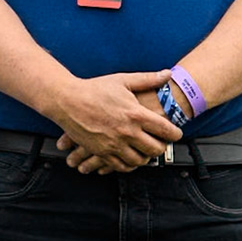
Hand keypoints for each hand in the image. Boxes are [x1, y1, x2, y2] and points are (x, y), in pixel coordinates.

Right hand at [46, 70, 180, 172]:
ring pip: (140, 160)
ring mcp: (114, 144)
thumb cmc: (92, 89)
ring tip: (144, 150)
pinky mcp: (101, 152)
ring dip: (146, 157)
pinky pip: (121, 166)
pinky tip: (129, 157)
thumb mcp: (122, 81)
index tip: (174, 133)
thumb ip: (147, 79)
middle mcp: (127, 132)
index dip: (175, 133)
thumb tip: (167, 74)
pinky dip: (129, 165)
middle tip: (160, 142)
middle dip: (162, 147)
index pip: (167, 130)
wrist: (65, 100)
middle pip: (156, 149)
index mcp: (136, 114)